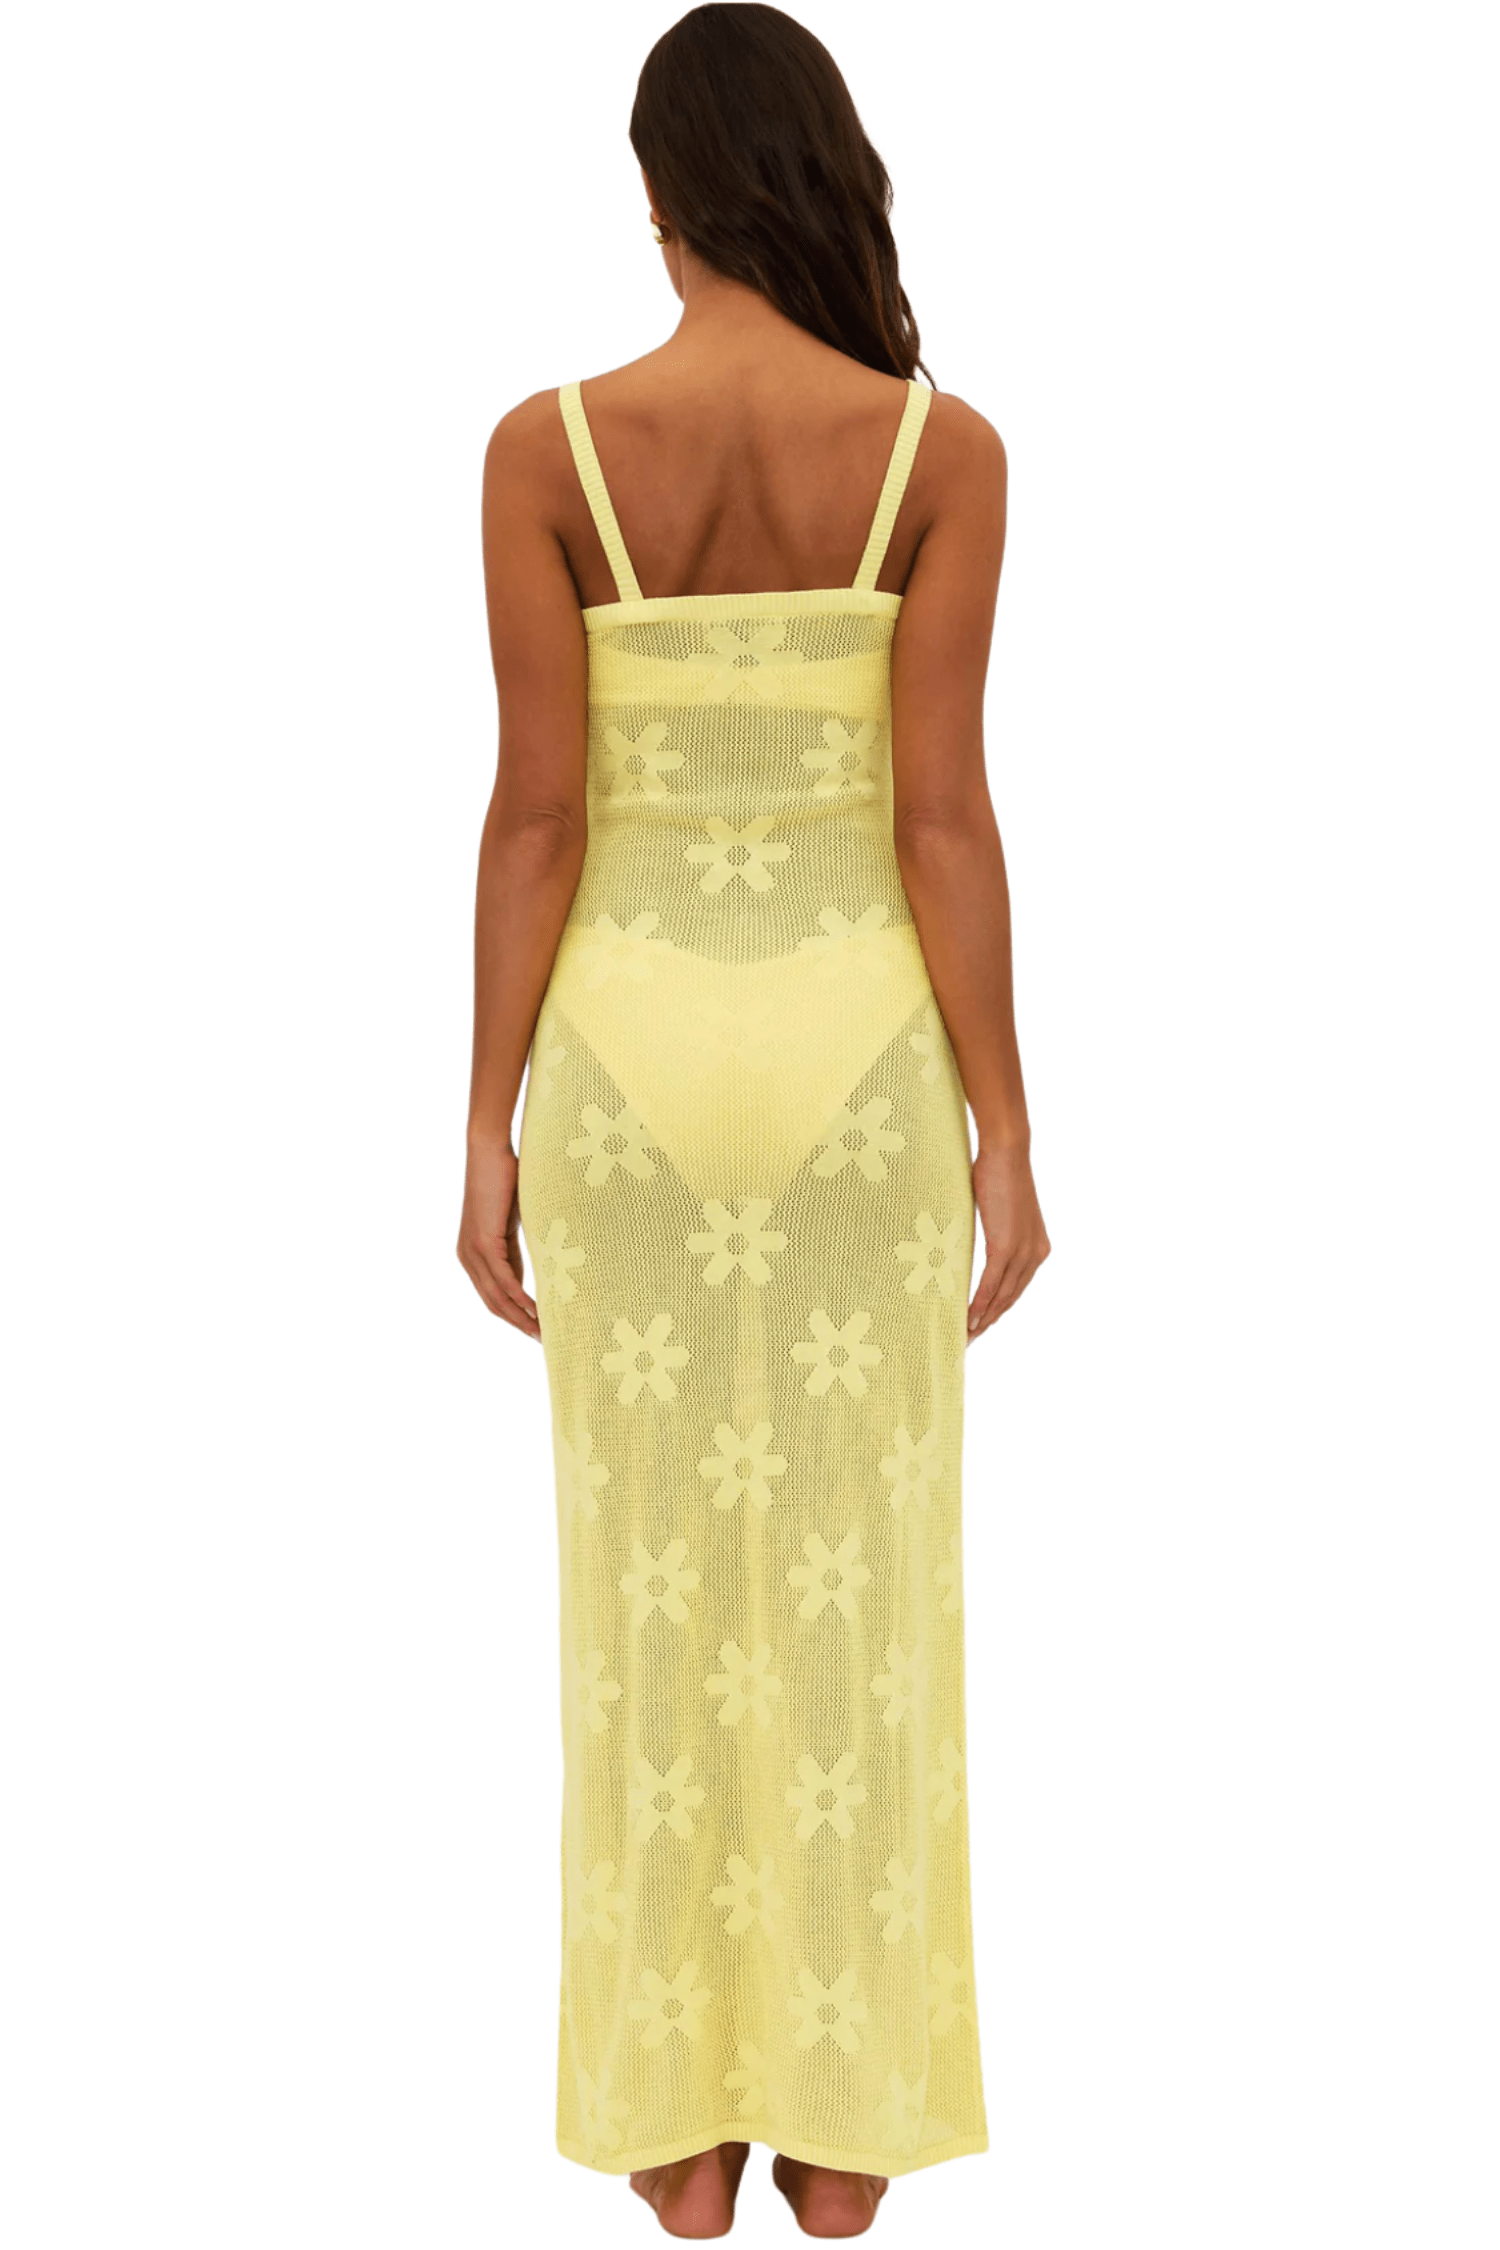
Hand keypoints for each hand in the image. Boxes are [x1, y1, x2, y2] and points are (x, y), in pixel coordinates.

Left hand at [457, 1137, 539, 1337]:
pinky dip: (520, 1297)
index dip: (514, 1316)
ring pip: (497, 1296)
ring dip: (521, 1317)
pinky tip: (536, 1311)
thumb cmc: (505, 1181)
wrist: (490, 1152)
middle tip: (543, 1341)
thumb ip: (515, 1252)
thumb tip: (531, 1276)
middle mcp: (467, 1258)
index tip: (536, 1330)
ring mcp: (472, 1252)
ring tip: (542, 1333)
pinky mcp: (483, 1242)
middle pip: (492, 1303)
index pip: (492, 1296)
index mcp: (472, 1255)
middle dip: (518, 1324)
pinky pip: (503, 1279)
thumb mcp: (512, 1225)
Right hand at [968, 1142, 1049, 1339]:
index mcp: (1037, 1249)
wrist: (1007, 1153)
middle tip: (970, 1340)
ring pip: (1002, 1297)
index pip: (1017, 1289)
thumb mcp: (1000, 1212)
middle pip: (1011, 1299)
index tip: (981, 1326)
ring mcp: (1023, 1252)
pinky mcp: (1007, 1247)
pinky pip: (992, 1284)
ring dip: (983, 1320)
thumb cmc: (998, 1174)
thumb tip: (977, 1245)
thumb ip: (996, 1234)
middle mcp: (1035, 1255)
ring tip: (966, 1336)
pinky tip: (968, 1320)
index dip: (999, 1310)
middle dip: (990, 1322)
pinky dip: (979, 1305)